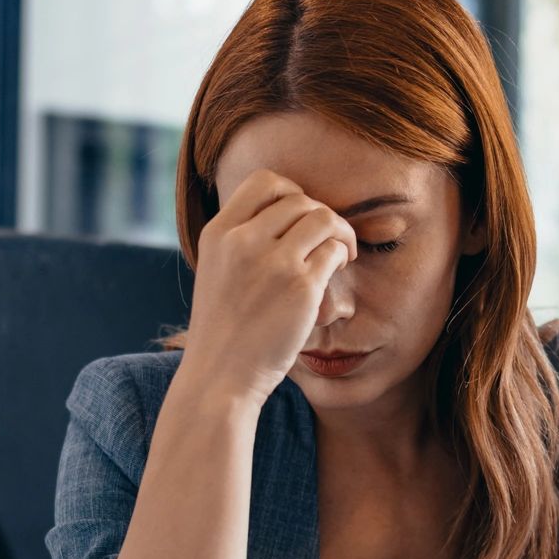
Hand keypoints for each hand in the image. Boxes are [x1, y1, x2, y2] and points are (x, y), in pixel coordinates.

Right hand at [176, 170, 357, 405]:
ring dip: (340, 231)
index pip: (264, 182)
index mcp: (218, 233)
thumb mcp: (216, 271)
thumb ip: (241, 241)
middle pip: (299, 199)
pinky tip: (337, 271)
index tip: (300, 216)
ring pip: (323, 218)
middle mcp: (243, 241)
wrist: (220, 376)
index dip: (291, 191)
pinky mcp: (301, 288)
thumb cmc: (223, 330)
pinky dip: (343, 256)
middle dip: (320, 215)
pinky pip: (335, 251)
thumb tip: (287, 215)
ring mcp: (273, 263)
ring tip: (341, 252)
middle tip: (327, 240)